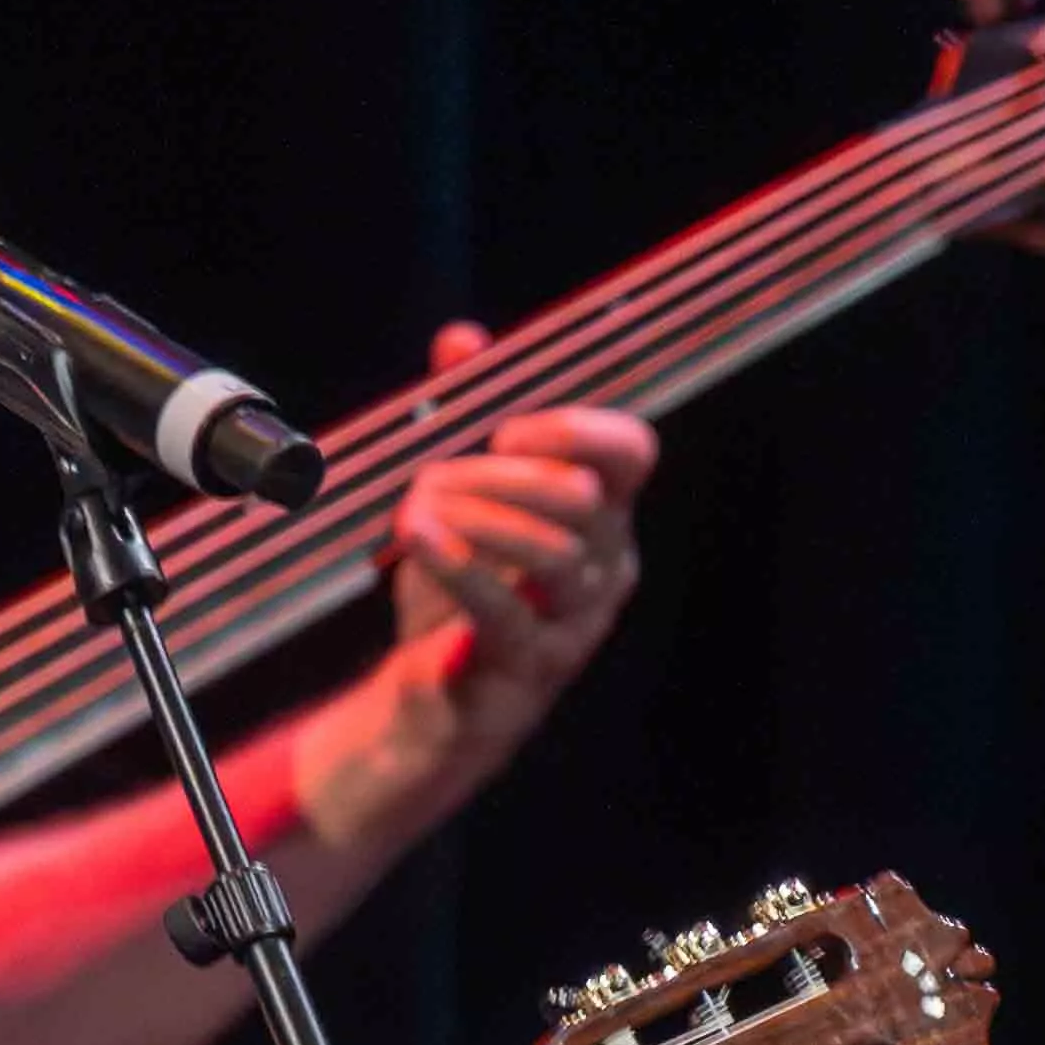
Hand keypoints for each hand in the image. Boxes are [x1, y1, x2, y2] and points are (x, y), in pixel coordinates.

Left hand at [316, 328, 659, 841]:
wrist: (429, 704)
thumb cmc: (455, 597)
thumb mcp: (460, 498)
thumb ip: (465, 417)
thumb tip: (463, 340)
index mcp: (602, 519)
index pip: (632, 453)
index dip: (574, 425)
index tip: (503, 430)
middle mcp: (605, 569)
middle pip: (582, 495)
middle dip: (502, 474)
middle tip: (438, 475)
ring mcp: (575, 623)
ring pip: (554, 550)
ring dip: (474, 517)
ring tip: (413, 514)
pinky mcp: (530, 667)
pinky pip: (507, 609)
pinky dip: (459, 565)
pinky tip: (417, 536)